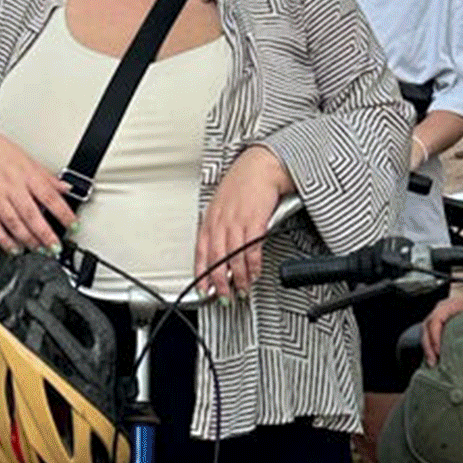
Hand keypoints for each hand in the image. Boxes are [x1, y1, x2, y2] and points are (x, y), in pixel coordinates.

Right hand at [0, 121, 76, 252]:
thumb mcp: (26, 158)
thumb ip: (47, 177)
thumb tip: (66, 188)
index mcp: (27, 174)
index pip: (50, 197)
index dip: (64, 214)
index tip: (73, 226)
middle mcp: (12, 186)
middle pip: (32, 215)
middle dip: (46, 234)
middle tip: (56, 247)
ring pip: (14, 223)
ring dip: (28, 240)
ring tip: (39, 249)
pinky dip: (5, 240)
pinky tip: (14, 248)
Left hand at [193, 148, 291, 301]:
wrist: (262, 166)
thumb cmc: (243, 183)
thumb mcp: (221, 204)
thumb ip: (217, 226)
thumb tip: (216, 251)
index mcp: (210, 218)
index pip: (200, 252)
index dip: (201, 274)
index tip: (203, 290)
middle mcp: (221, 221)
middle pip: (216, 259)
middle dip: (220, 282)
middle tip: (224, 296)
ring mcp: (237, 222)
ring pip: (234, 258)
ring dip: (239, 278)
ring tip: (243, 288)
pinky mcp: (255, 221)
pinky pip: (252, 250)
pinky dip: (253, 265)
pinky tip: (255, 272)